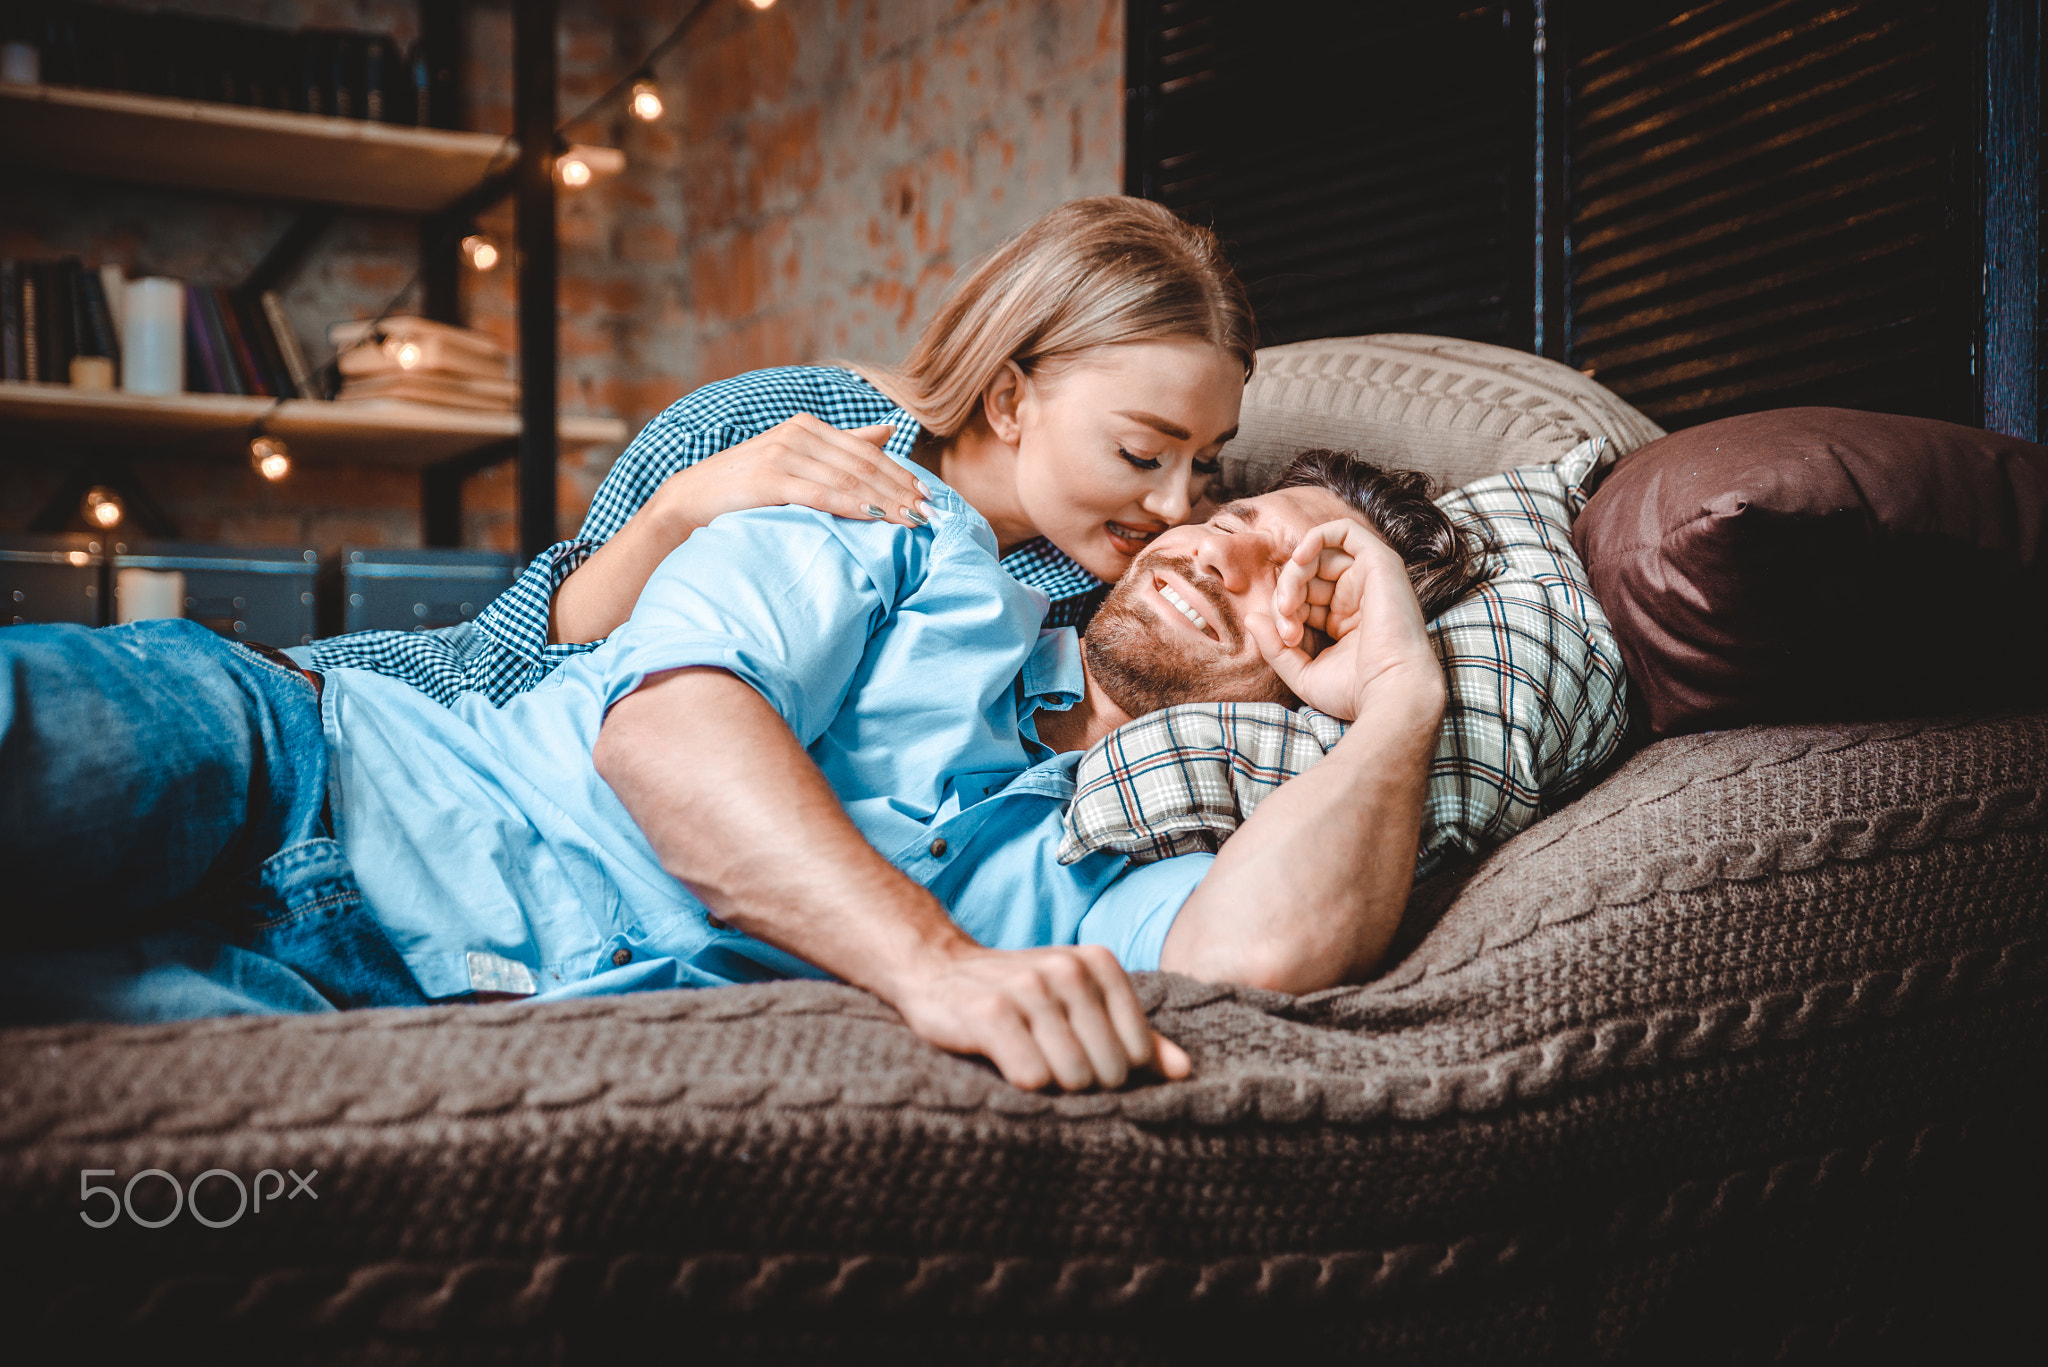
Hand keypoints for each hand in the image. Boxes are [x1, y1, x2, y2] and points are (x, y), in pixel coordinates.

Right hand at [648, 416, 931, 538]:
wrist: (689, 503)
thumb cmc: (743, 488)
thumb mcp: (794, 461)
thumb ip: (840, 446)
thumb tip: (888, 430)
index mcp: (807, 427)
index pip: (868, 453)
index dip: (902, 475)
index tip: (929, 497)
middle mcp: (798, 434)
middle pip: (864, 465)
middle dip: (902, 491)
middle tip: (931, 514)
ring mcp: (783, 453)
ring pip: (849, 479)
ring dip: (886, 501)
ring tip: (914, 521)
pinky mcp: (770, 478)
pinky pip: (822, 493)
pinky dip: (853, 505)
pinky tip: (878, 518)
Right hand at [887, 944, 1192, 1090]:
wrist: (937, 970)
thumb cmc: (1020, 996)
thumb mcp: (1080, 1005)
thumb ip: (1134, 1035)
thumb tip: (1183, 1071)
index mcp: (1098, 964)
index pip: (1139, 1052)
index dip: (1116, 1073)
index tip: (1085, 1063)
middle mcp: (1067, 970)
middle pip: (1109, 1070)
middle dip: (1085, 1085)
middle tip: (1053, 1069)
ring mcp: (1028, 989)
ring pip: (1073, 1078)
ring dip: (1052, 1087)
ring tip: (1030, 1066)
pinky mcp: (990, 1014)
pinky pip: (1032, 1077)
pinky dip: (1023, 1086)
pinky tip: (1006, 1066)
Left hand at [1246, 518, 1443, 721]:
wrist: (1391, 692)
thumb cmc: (1354, 690)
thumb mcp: (1302, 672)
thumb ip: (1274, 646)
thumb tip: (1251, 617)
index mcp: (1342, 620)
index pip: (1301, 598)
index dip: (1284, 611)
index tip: (1285, 639)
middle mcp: (1357, 597)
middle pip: (1307, 575)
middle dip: (1286, 593)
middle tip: (1284, 623)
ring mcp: (1369, 579)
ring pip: (1318, 556)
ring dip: (1294, 575)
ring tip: (1288, 605)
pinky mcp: (1380, 563)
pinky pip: (1345, 531)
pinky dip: (1317, 536)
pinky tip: (1299, 558)